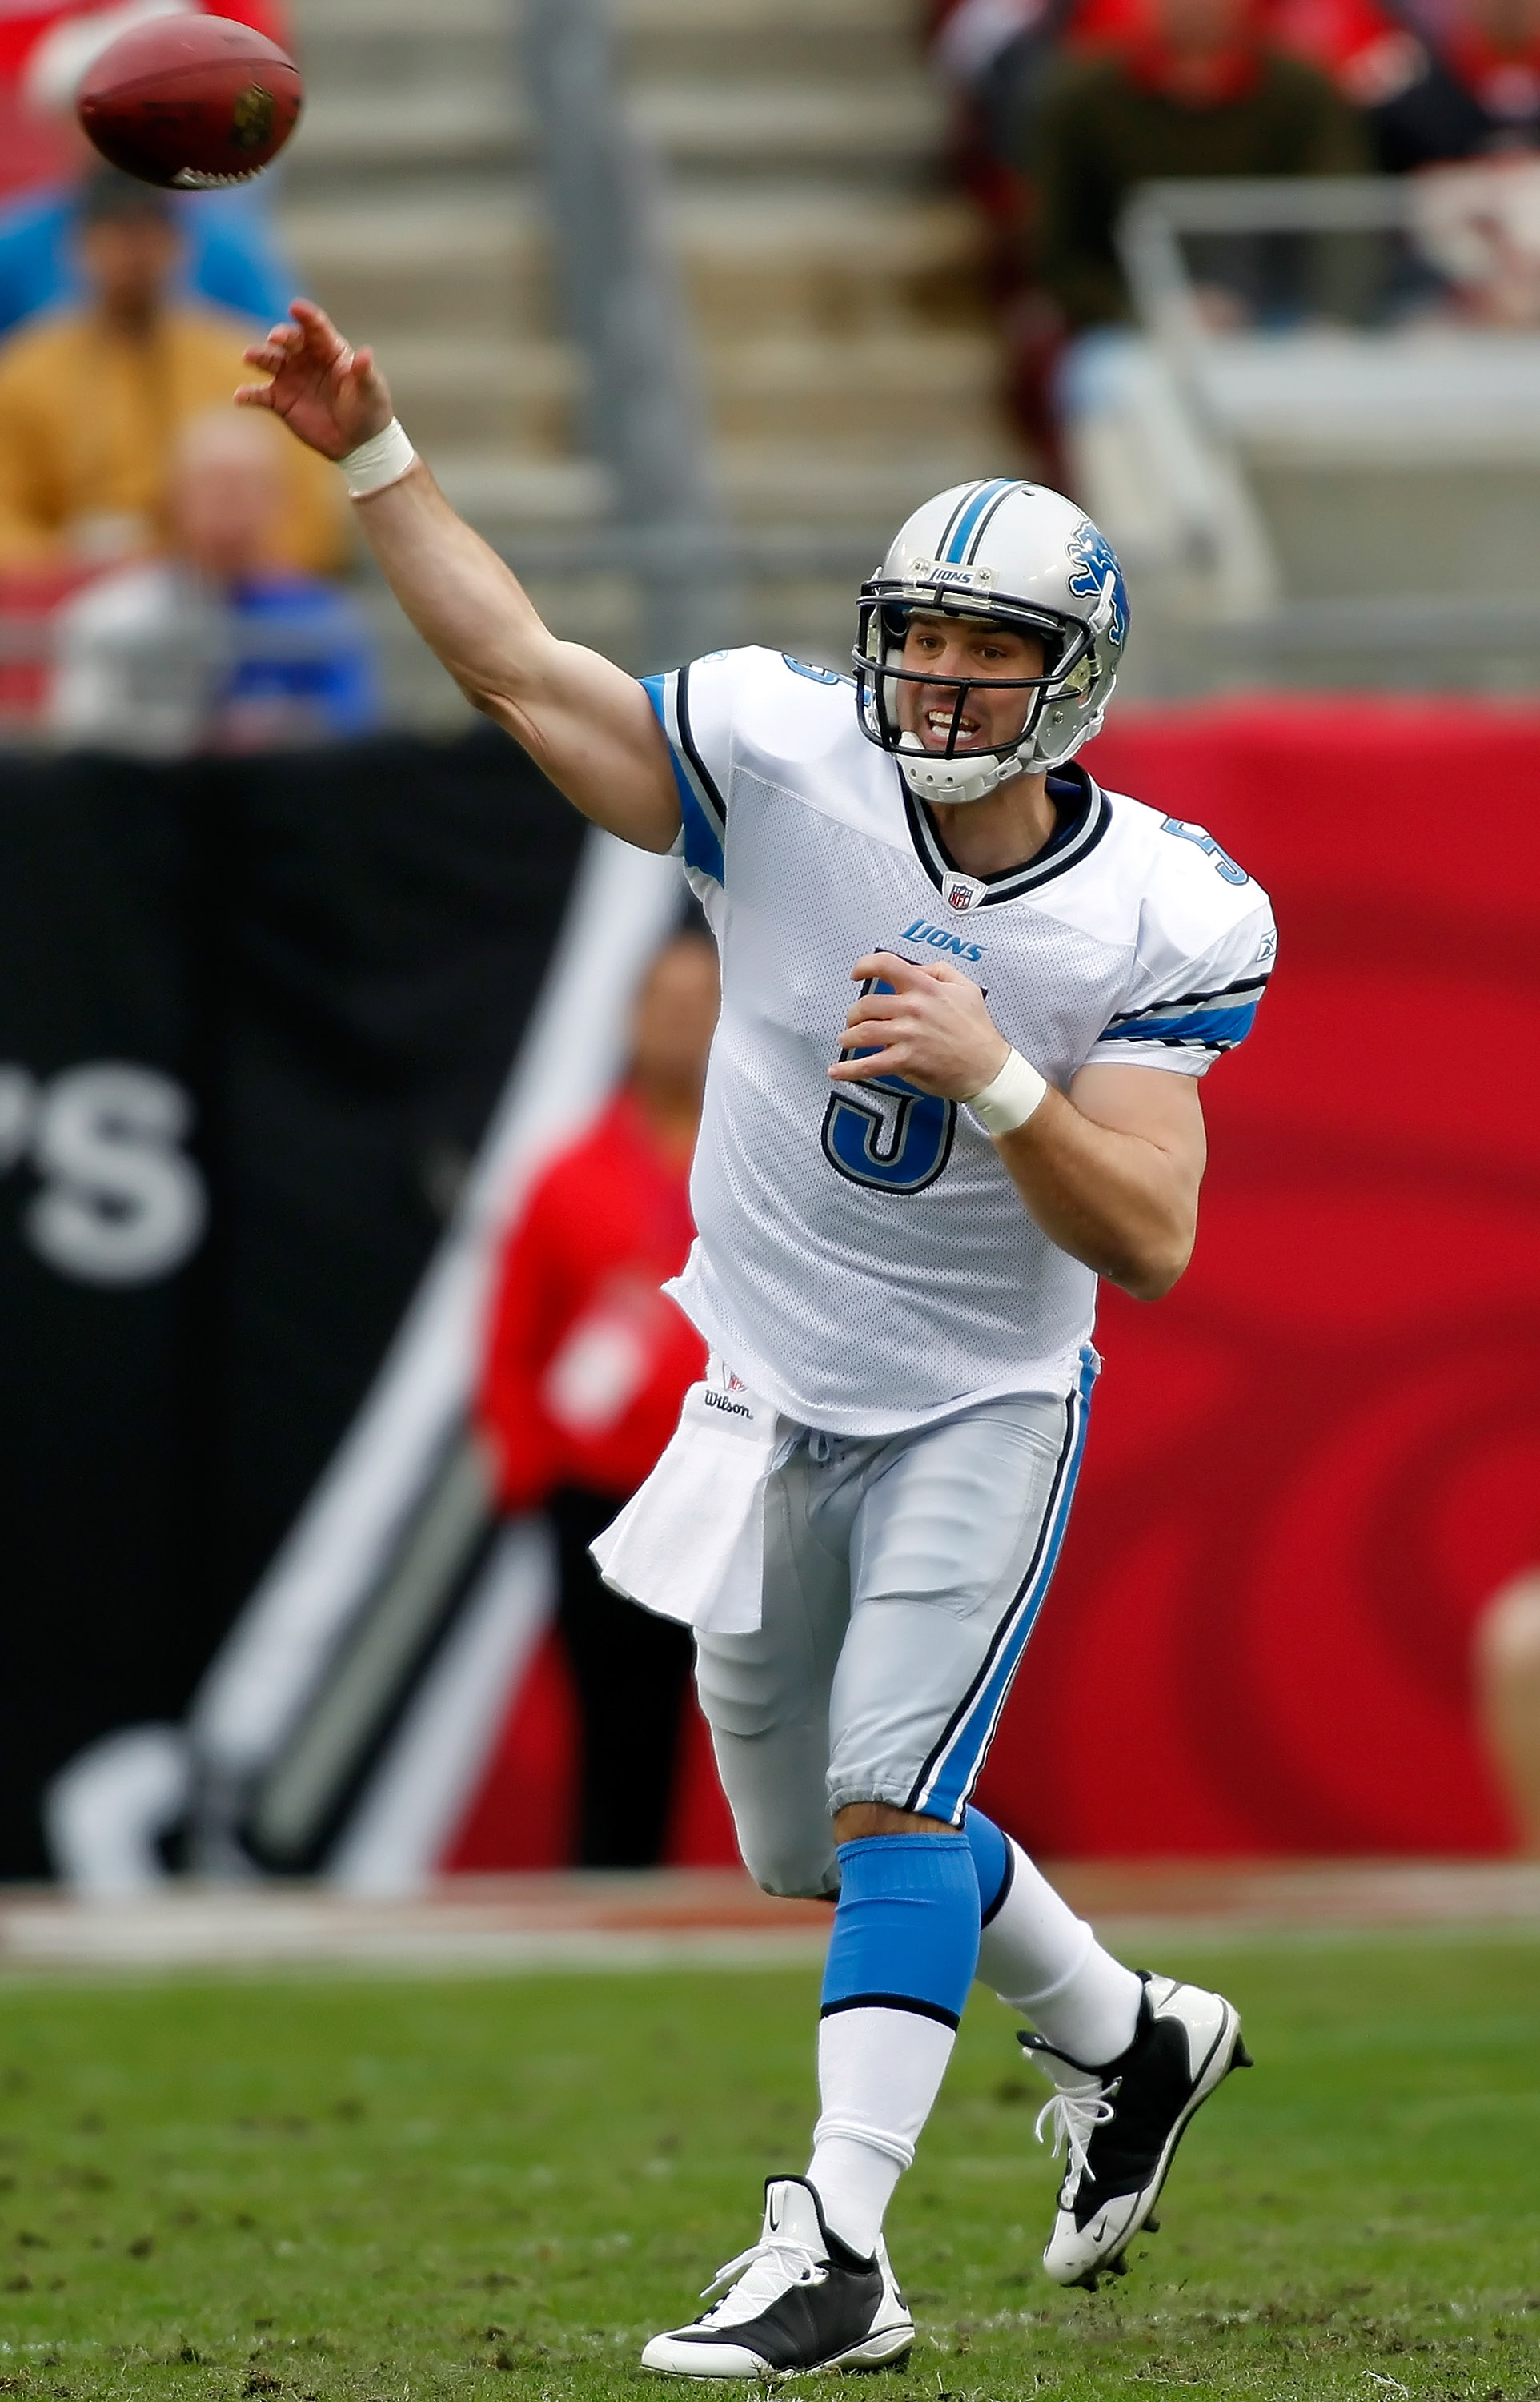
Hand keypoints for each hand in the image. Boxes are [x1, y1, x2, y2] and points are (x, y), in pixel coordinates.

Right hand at [235, 299, 394, 460]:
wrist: (359, 443)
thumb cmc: (369, 410)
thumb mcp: (371, 391)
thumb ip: (365, 373)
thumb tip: (366, 354)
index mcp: (330, 349)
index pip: (315, 327)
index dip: (306, 316)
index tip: (295, 308)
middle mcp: (306, 358)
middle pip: (289, 340)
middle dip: (282, 336)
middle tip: (275, 339)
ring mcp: (290, 377)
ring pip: (270, 361)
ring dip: (258, 356)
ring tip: (249, 357)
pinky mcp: (280, 400)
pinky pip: (260, 395)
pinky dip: (248, 395)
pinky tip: (240, 397)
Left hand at [829, 951, 1009, 1099]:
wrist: (988, 1068)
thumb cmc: (978, 1030)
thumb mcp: (966, 987)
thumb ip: (939, 971)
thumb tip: (915, 969)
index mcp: (925, 987)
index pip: (887, 965)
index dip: (865, 966)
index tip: (856, 973)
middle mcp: (913, 1008)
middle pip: (866, 1004)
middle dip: (854, 1014)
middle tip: (854, 1021)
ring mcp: (907, 1035)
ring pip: (863, 1032)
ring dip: (848, 1037)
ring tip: (847, 1041)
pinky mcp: (905, 1061)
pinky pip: (869, 1064)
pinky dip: (849, 1069)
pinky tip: (836, 1072)